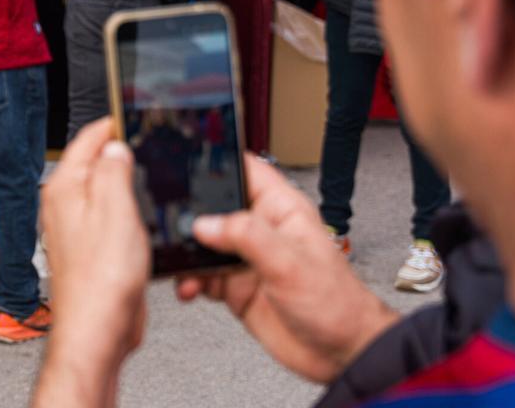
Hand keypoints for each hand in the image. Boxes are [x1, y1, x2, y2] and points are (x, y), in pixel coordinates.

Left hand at [33, 118, 147, 407]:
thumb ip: (115, 171)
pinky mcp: (93, 249)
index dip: (115, 124)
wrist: (98, 332)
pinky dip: (130, 214)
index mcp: (65, 188)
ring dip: (129, 187)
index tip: (136, 114)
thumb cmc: (101, 282)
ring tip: (151, 183)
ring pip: (108, 192)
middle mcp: (66, 205)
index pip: (89, 138)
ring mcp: (78, 228)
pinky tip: (146, 220)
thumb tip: (115, 145)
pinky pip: (113, 219)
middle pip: (98, 163)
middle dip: (125, 155)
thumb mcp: (117, 210)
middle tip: (152, 148)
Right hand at [176, 155, 398, 383]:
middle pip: (215, 206)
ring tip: (181, 262)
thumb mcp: (291, 264)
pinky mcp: (235, 286)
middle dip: (190, 212)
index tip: (188, 163)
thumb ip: (247, 237)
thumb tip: (207, 223)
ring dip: (186, 251)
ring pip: (203, 243)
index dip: (220, 161)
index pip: (247, 170)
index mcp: (280, 210)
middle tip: (173, 222)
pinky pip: (201, 275)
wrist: (341, 353)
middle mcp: (260, 230)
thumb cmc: (337, 304)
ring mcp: (245, 258)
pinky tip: (189, 287)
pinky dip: (189, 280)